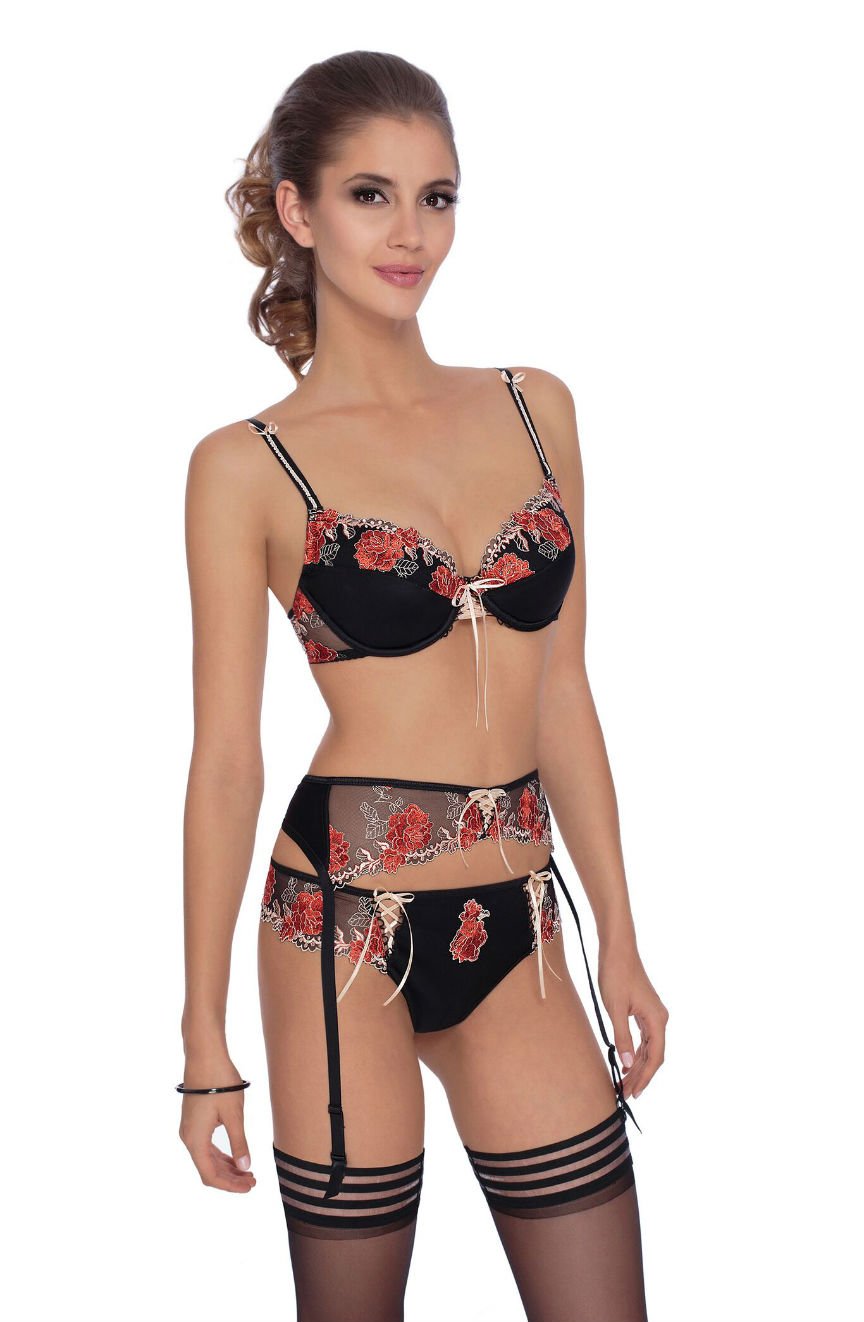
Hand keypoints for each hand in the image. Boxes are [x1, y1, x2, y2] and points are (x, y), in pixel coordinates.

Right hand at [178, 1053, 255, 1193]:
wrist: (204, 1054)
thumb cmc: (220, 1081)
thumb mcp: (234, 1114)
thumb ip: (239, 1142)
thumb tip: (245, 1168)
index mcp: (195, 1140)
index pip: (210, 1175)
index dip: (230, 1186)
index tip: (249, 1187)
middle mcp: (188, 1138)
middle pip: (208, 1169)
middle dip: (230, 1178)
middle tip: (253, 1181)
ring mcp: (189, 1129)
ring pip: (207, 1158)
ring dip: (226, 1167)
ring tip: (248, 1172)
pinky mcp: (194, 1121)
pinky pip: (206, 1146)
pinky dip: (221, 1155)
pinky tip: (235, 1156)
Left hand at [598, 945, 667, 1100]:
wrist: (617, 949)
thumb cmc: (616, 974)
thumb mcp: (615, 1008)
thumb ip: (622, 1037)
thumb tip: (628, 1064)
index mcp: (657, 1019)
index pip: (655, 1057)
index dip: (645, 1077)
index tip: (635, 1093)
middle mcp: (659, 1019)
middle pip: (654, 1056)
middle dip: (640, 1076)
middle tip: (624, 1094)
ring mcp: (653, 1015)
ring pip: (649, 1048)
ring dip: (638, 1066)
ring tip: (624, 1083)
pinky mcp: (644, 1011)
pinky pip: (644, 1038)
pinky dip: (636, 1053)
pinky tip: (627, 1063)